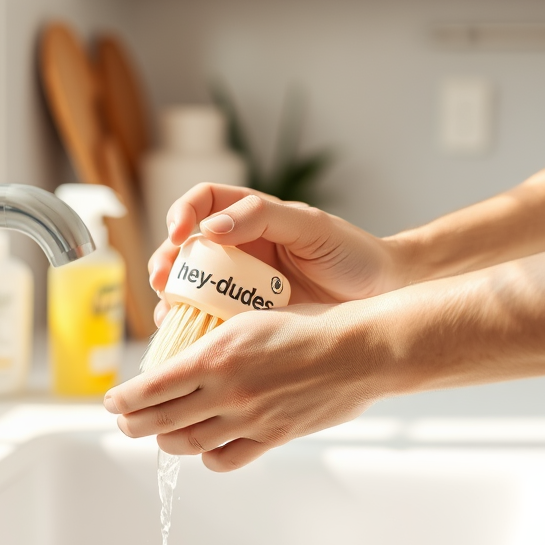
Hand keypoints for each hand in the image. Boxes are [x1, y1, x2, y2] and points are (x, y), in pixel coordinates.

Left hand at [106, 300, 388, 470]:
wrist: (360, 349)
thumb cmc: (314, 324)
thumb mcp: (253, 317)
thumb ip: (217, 343)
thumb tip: (189, 359)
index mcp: (216, 354)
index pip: (152, 386)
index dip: (125, 399)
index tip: (113, 400)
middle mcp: (227, 390)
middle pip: (161, 420)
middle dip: (134, 423)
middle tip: (124, 422)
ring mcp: (249, 418)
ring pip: (188, 443)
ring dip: (166, 442)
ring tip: (158, 436)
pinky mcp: (272, 437)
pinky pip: (226, 459)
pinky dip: (208, 457)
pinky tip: (206, 448)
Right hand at [147, 183, 399, 324]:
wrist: (382, 297)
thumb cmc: (352, 254)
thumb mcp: (311, 227)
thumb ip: (263, 217)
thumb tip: (211, 226)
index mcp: (252, 217)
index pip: (204, 202)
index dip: (183, 212)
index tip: (179, 233)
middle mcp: (241, 249)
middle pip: (186, 248)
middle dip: (165, 261)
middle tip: (162, 280)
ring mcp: (242, 286)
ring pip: (192, 287)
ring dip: (173, 299)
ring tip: (169, 314)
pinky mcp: (249, 320)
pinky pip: (212, 321)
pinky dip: (195, 330)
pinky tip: (189, 342)